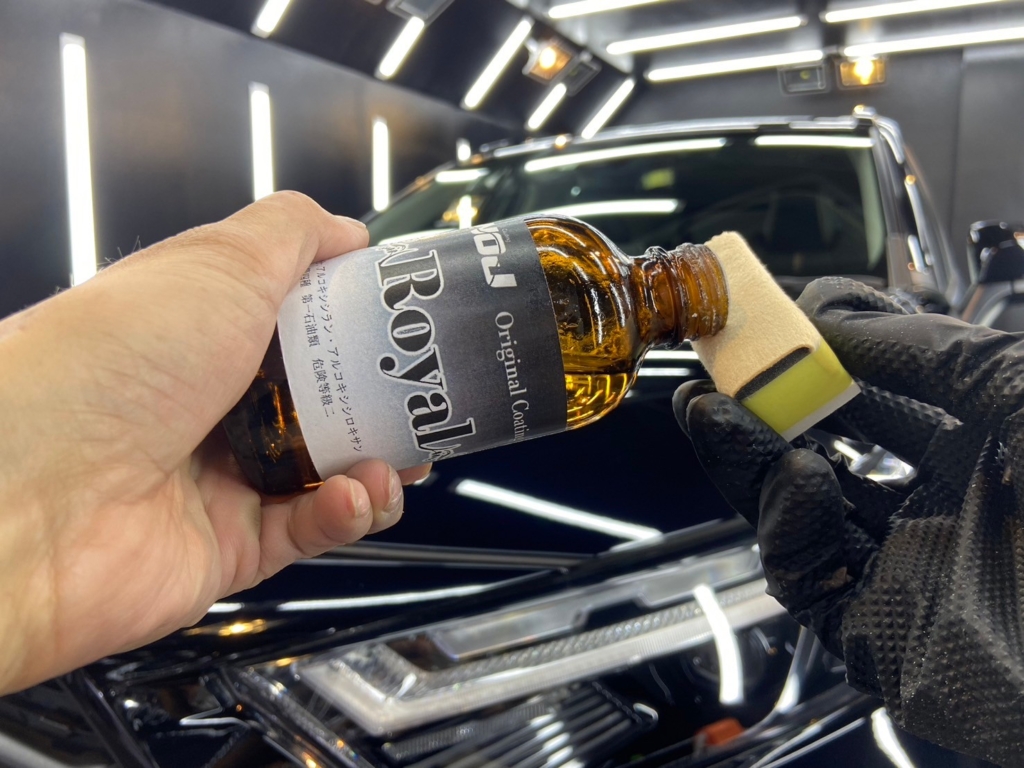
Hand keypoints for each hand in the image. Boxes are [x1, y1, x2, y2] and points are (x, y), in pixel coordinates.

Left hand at [0, 192, 428, 694]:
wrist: (30, 497)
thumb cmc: (106, 367)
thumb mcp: (218, 263)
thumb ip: (292, 235)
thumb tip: (347, 230)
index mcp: (207, 328)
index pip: (308, 322)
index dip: (366, 324)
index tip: (416, 324)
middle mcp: (213, 402)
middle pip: (330, 401)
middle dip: (390, 404)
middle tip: (432, 403)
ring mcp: (222, 477)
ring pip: (333, 471)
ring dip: (382, 465)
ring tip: (402, 460)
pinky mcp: (230, 547)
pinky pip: (312, 530)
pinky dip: (347, 513)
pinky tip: (358, 494)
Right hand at [674, 277, 1023, 765]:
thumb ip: (934, 354)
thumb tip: (839, 317)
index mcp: (992, 454)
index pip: (890, 398)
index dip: (835, 359)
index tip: (793, 323)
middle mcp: (946, 511)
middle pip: (830, 451)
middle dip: (768, 407)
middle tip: (725, 367)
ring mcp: (908, 570)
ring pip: (800, 511)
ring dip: (748, 456)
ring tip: (712, 409)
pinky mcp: (878, 632)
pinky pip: (805, 576)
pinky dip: (786, 521)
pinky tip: (796, 476)